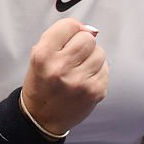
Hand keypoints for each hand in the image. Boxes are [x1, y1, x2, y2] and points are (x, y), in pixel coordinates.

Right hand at [21, 18, 107, 135]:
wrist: (42, 118)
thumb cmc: (41, 84)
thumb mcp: (38, 56)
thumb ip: (60, 37)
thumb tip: (90, 29)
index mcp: (43, 56)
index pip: (68, 25)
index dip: (71, 29)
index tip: (69, 37)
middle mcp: (61, 68)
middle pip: (87, 38)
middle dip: (82, 43)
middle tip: (74, 56)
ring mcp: (80, 81)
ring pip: (99, 52)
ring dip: (92, 57)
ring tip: (79, 69)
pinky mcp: (95, 91)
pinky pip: (105, 69)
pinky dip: (97, 71)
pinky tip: (85, 79)